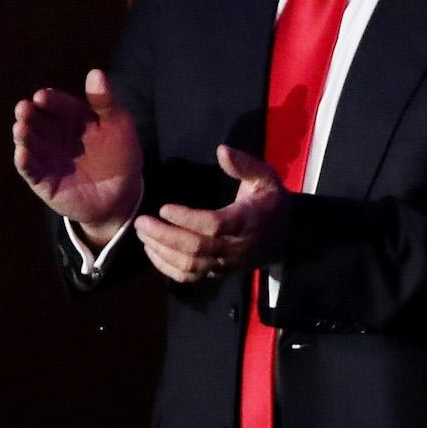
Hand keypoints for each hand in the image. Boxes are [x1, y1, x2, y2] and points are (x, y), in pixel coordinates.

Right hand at [13, 68, 143, 242]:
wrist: (122, 196)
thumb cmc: (121, 156)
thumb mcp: (119, 125)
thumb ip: (105, 101)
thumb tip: (96, 72)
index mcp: (70, 116)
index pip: (54, 103)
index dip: (48, 100)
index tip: (43, 97)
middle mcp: (54, 134)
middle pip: (36, 120)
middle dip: (28, 113)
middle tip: (24, 108)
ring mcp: (46, 156)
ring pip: (29, 142)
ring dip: (22, 135)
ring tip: (20, 128)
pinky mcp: (43, 180)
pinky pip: (30, 170)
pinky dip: (24, 161)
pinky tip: (22, 152)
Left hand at [134, 145, 289, 283]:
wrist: (286, 237)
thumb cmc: (270, 202)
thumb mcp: (266, 178)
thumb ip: (245, 165)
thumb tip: (222, 150)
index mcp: (246, 222)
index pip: (213, 225)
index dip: (186, 219)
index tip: (164, 208)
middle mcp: (234, 247)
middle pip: (195, 248)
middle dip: (164, 236)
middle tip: (141, 222)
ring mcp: (224, 264)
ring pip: (189, 265)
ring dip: (161, 251)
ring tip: (142, 234)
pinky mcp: (217, 273)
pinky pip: (189, 277)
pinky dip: (167, 268)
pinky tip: (152, 251)